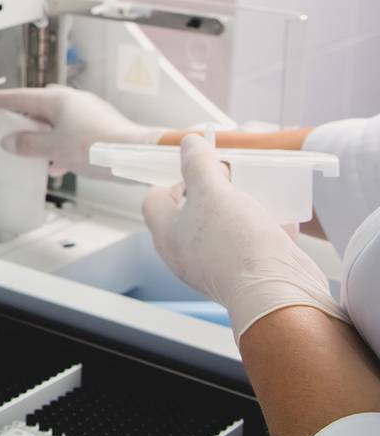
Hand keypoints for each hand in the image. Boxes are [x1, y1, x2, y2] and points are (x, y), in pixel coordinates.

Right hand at [0, 84, 160, 171]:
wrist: (136, 155)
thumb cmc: (96, 147)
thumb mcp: (54, 148)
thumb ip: (29, 144)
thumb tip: (10, 141)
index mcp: (58, 100)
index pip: (22, 97)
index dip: (2, 100)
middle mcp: (74, 101)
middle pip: (41, 104)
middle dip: (25, 114)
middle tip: (10, 123)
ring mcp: (89, 112)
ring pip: (58, 120)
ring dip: (44, 132)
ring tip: (32, 148)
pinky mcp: (101, 126)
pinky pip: (72, 132)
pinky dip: (60, 143)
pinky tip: (58, 164)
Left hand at [143, 135, 345, 340]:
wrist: (277, 293)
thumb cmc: (236, 240)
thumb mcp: (213, 191)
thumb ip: (199, 164)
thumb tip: (189, 141)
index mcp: (166, 234)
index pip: (154, 200)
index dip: (173, 179)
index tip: (199, 169)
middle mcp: (185, 253)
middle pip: (190, 214)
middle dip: (212, 193)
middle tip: (231, 178)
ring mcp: (215, 267)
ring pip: (223, 230)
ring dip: (240, 211)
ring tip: (257, 194)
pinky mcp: (245, 277)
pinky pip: (250, 248)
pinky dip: (263, 232)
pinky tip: (282, 220)